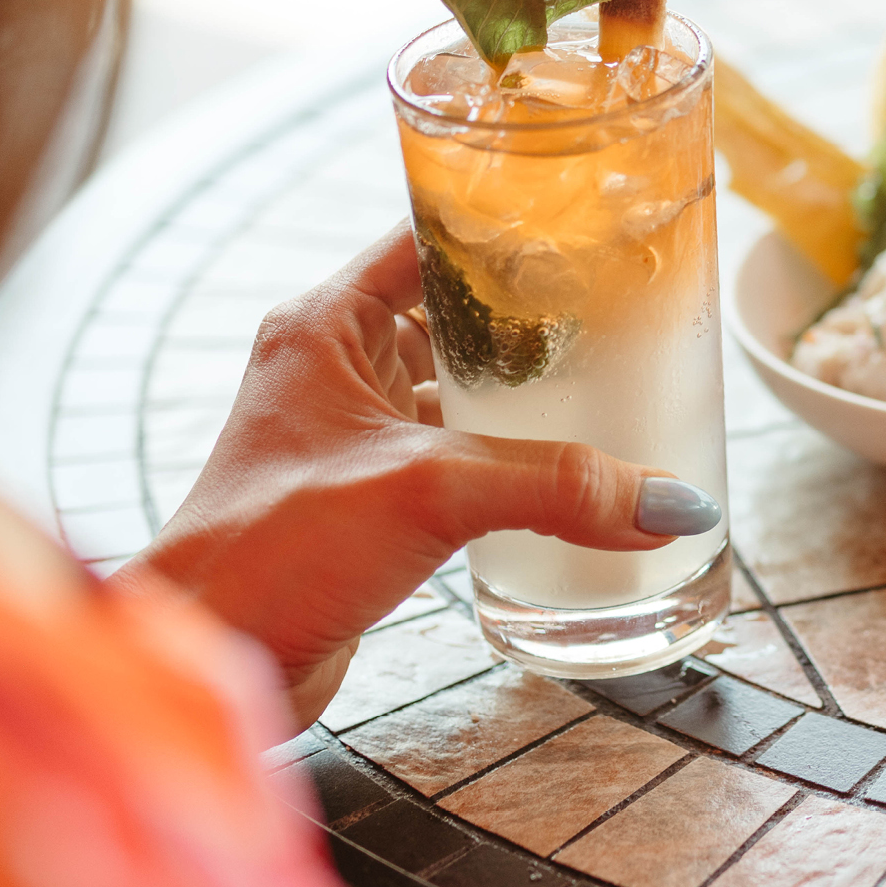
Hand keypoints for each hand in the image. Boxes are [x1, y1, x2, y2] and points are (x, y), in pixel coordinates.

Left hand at [114, 227, 716, 725]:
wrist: (214, 656)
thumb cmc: (271, 551)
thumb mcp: (427, 494)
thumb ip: (554, 486)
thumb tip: (671, 502)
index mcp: (327, 323)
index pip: (431, 238)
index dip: (508, 230)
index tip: (591, 231)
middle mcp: (336, 368)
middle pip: (460, 320)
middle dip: (541, 326)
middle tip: (630, 323)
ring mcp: (352, 437)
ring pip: (463, 397)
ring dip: (530, 405)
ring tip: (618, 402)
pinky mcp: (370, 501)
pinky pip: (459, 463)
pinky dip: (512, 469)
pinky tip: (569, 486)